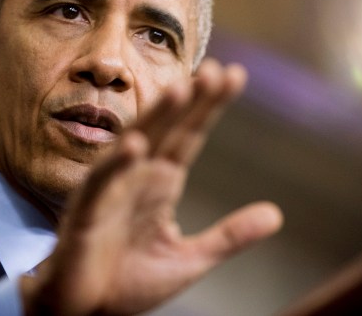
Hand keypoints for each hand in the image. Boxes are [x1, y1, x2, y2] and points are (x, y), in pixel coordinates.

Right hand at [21, 58, 283, 314]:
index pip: (190, 135)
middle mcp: (137, 176)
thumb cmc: (128, 281)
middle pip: (166, 128)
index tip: (233, 74)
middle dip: (189, 99)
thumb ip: (229, 235)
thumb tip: (276, 214)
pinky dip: (117, 164)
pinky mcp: (87, 211)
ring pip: (134, 142)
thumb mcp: (189, 259)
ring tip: (179, 89)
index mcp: (161, 182)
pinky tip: (136, 146)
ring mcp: (112, 189)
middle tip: (217, 70)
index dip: (208, 106)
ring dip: (155, 117)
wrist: (85, 311)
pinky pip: (102, 181)